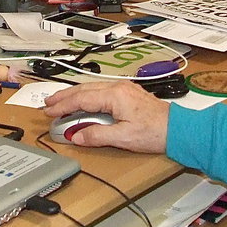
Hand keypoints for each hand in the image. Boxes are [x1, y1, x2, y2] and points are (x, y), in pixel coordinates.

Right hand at [43, 80, 168, 152]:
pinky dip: (86, 96)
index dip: (63, 105)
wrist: (178, 129)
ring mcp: (124, 89)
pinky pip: (100, 91)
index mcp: (115, 95)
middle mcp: (118, 88)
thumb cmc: (156, 131)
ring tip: (60, 101)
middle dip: (64, 96)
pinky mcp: (128, 94)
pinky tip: (82, 101)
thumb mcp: (123, 137)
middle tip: (48, 103)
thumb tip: (78, 136)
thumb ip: (97, 135)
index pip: (81, 99)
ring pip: (91, 89)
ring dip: (74, 95)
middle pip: (84, 90)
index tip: (49, 111)